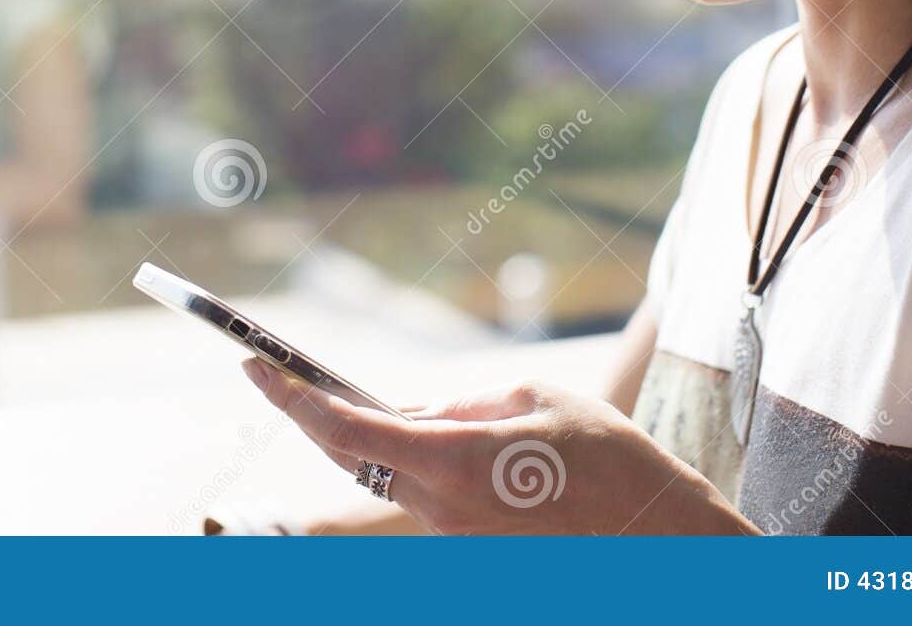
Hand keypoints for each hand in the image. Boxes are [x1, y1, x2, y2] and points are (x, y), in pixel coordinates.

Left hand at [242, 360, 753, 534]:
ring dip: (362, 436)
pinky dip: (403, 460)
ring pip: (383, 475)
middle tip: (274, 375)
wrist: (655, 536)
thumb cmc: (606, 457)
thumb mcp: (532, 400)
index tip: (256, 367)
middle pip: (348, 458)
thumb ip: (459, 405)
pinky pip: (418, 492)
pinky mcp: (468, 543)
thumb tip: (411, 413)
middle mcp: (441, 508)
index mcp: (453, 463)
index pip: (346, 433)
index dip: (291, 399)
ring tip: (355, 395)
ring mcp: (453, 533)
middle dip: (305, 415)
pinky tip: (417, 434)